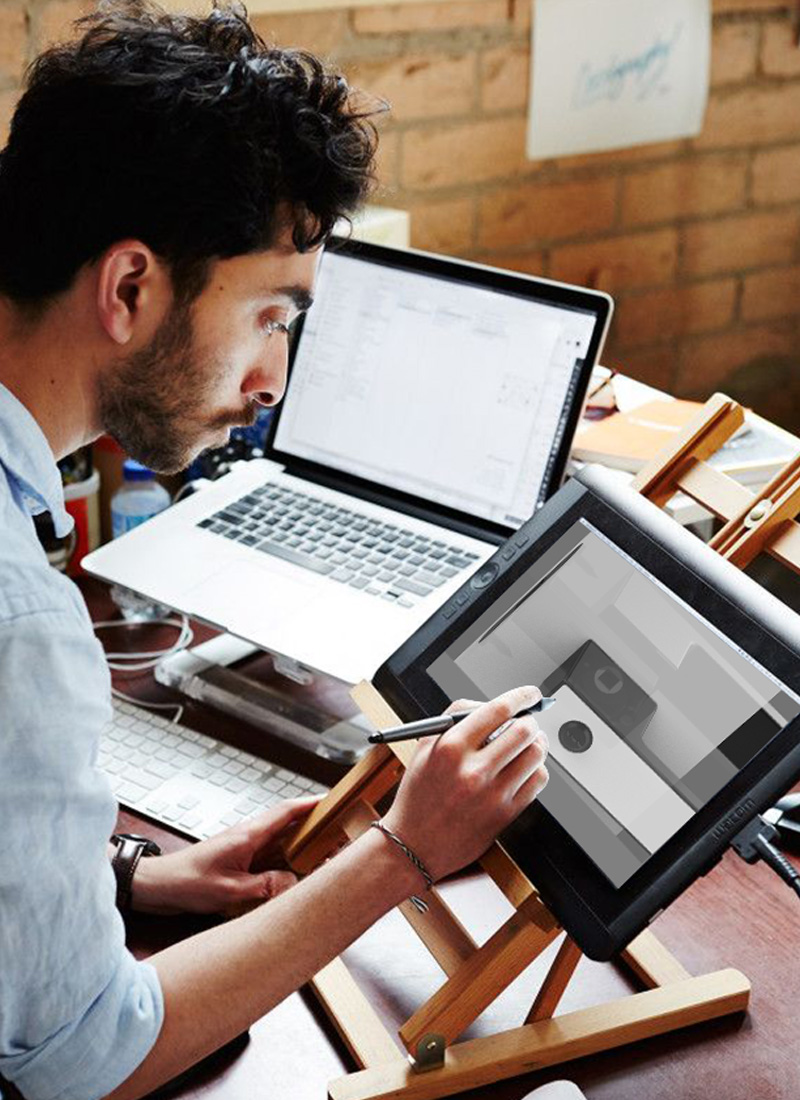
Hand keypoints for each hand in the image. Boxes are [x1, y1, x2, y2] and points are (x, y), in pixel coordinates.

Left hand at [131, 796, 319, 915]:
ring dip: (301, 844)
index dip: (312, 804)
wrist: (158, 885)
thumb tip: (293, 884)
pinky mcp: (239, 861)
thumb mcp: (228, 890)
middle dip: (314, 824)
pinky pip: (270, 856)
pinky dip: (286, 860)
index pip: (287, 811)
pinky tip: (295, 872)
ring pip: (281, 840)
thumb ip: (263, 887)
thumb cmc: (185, 882)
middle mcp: (249, 836)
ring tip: (325, 851)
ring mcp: (244, 847)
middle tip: (340, 829)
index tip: (334, 800)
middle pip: (289, 824)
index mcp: (248, 835)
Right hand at [381, 685, 548, 882]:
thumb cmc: (419, 795)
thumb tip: (493, 704)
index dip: (520, 697)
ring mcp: (492, 794)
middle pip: (524, 731)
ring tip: (528, 744)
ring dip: (537, 743)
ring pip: (536, 755)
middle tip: (528, 722)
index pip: (498, 710)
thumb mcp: (425, 748)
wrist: (414, 845)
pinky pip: (537, 781)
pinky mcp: (505, 814)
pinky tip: (523, 769)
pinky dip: (536, 769)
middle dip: (531, 721)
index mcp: (451, 748)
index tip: (529, 694)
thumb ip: (457, 720)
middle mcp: (473, 770)